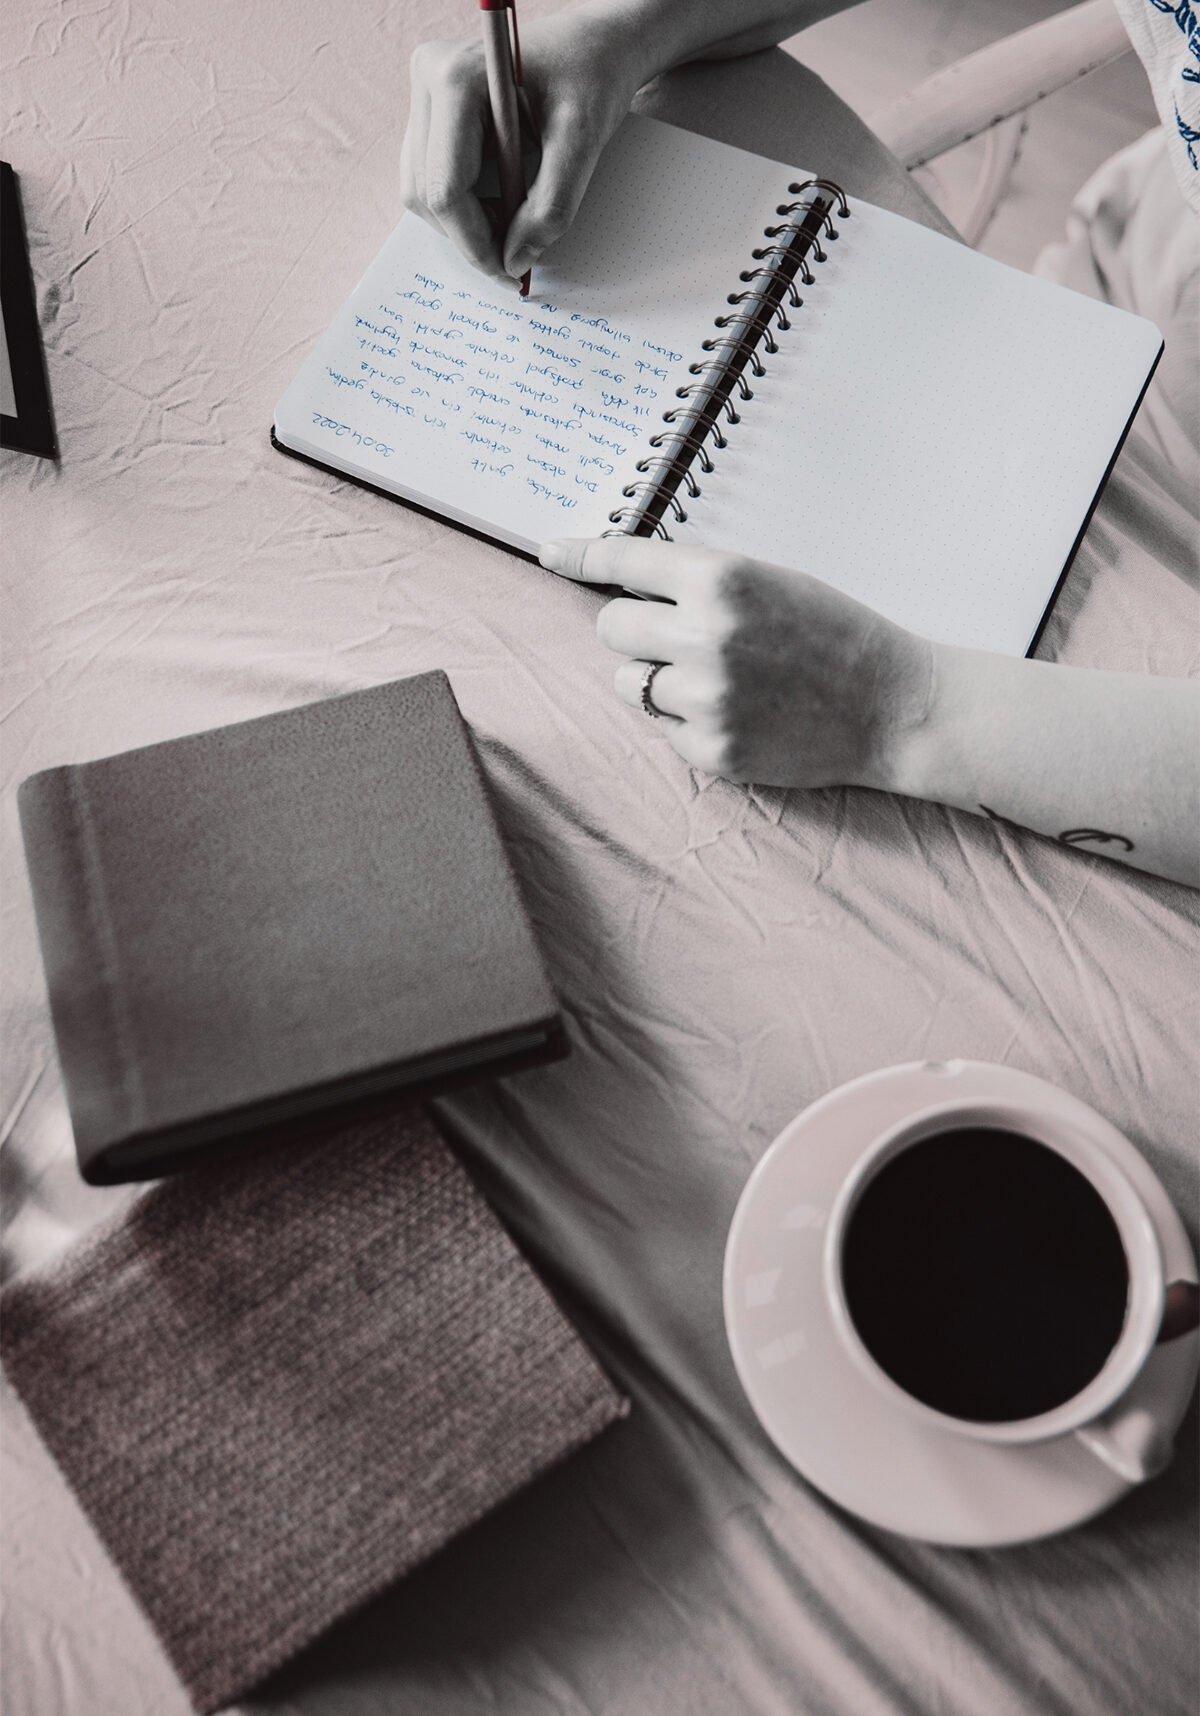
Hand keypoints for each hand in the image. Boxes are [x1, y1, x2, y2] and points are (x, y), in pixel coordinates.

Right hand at [400, 8, 653, 285]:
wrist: (592, 44)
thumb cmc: (591, 76)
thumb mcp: (583, 141)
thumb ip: (552, 207)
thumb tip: (514, 261)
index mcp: (456, 78)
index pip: (446, 189)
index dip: (476, 243)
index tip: (511, 272)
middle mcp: (428, 77)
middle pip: (426, 194)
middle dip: (469, 235)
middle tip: (517, 255)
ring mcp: (424, 92)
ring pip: (421, 190)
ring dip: (464, 222)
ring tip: (513, 221)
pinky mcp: (431, 109)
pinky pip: (429, 176)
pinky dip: (462, 204)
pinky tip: (500, 201)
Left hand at [539, 536, 935, 790]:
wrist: (891, 707)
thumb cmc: (833, 635)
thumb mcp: (770, 582)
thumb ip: (698, 582)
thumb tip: (620, 585)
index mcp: (722, 581)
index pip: (625, 561)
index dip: (580, 556)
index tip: (549, 553)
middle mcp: (705, 637)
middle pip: (611, 627)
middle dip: (634, 628)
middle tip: (678, 635)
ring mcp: (705, 698)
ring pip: (629, 681)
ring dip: (659, 678)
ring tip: (722, 679)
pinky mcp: (710, 749)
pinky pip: (662, 727)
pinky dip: (687, 720)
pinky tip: (740, 712)